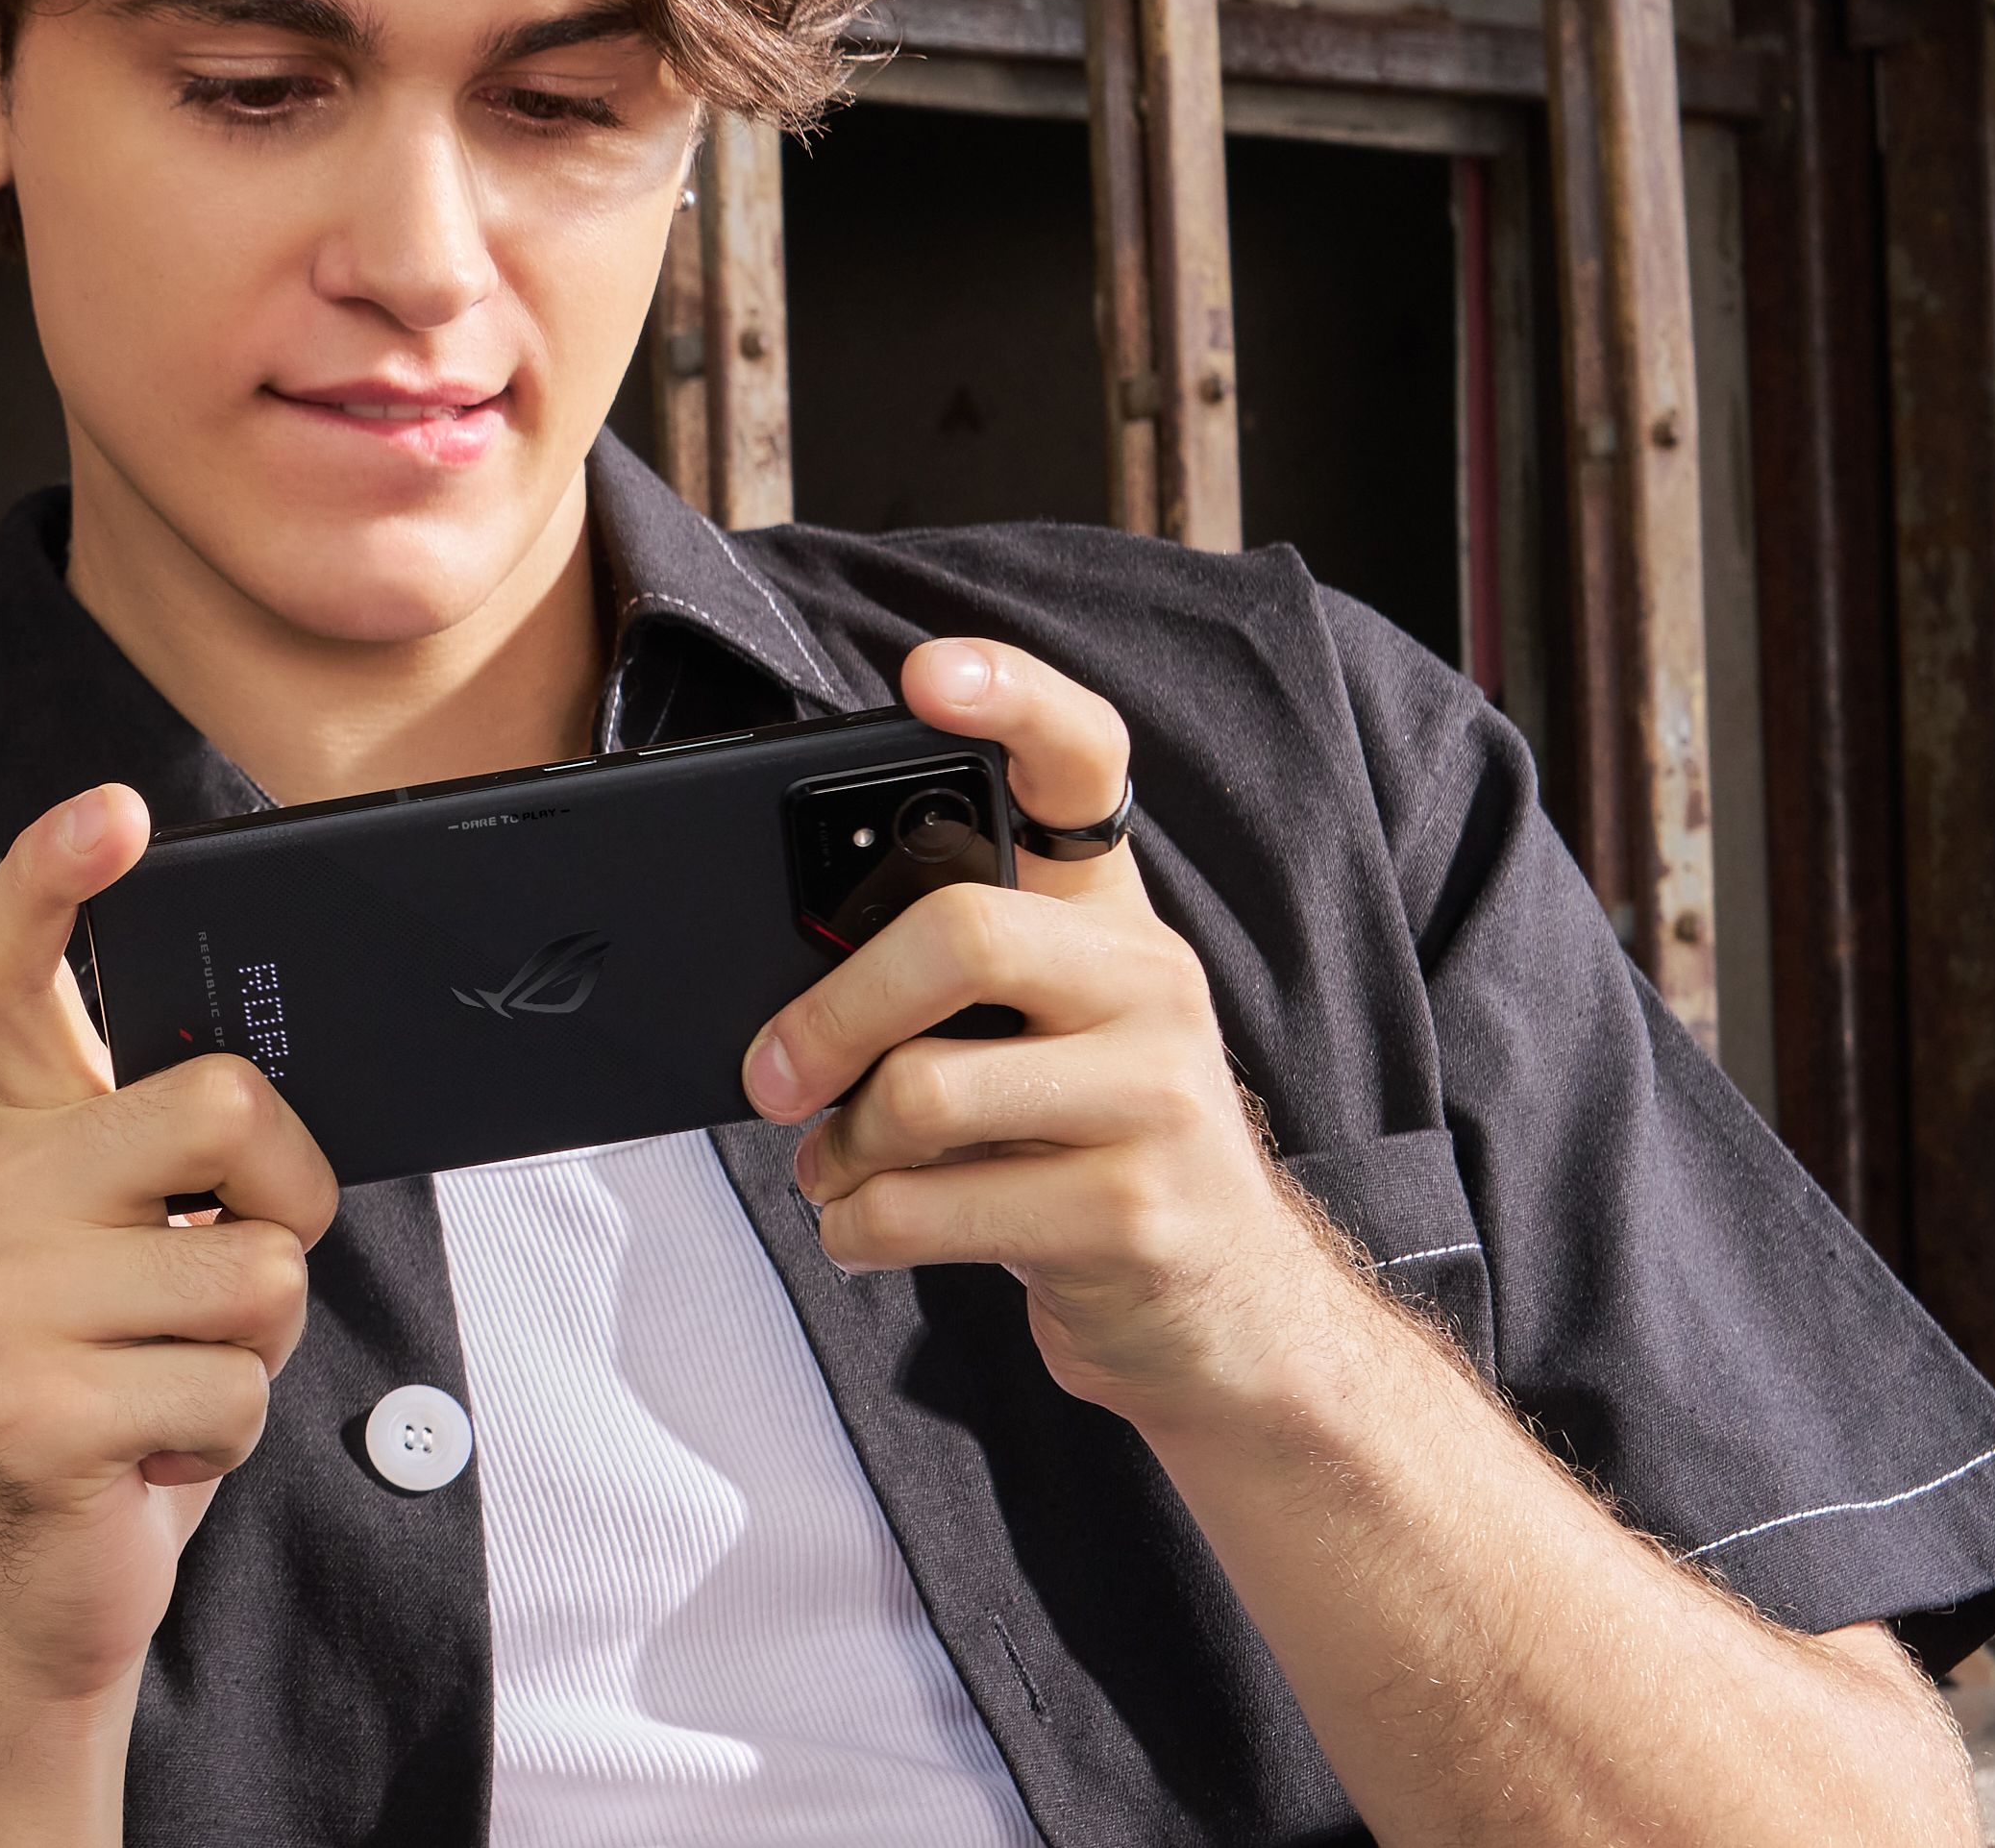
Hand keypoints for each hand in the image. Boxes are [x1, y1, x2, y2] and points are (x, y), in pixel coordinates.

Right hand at [0, 785, 335, 1748]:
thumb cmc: (119, 1397)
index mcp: (26, 1141)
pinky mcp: (34, 1405)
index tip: (114, 814)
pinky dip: (228, 1435)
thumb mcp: (145, 1254)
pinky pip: (231, 1388)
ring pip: (257, 1271)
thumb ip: (187, 1165)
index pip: (11, 975)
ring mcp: (2, 1299)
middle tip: (234, 1268)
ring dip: (258, 1352)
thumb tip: (284, 1108)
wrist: (28, 1584)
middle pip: (222, 1105)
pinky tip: (152, 1452)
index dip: (55, 879)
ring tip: (175, 1383)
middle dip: (290, 1199)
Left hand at [745, 638, 1346, 1428]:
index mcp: (1115, 921)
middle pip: (956, 932)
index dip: (1013, 700)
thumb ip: (945, 981)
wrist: (1225, 1322)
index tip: (927, 672)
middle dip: (828, 1014)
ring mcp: (1160, 1098)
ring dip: (840, 1149)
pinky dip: (859, 1226)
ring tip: (840, 1170)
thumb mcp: (1039, 1043)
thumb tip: (780, 973)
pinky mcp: (1135, 1215)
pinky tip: (872, 1227)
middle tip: (769, 1075)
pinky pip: (927, 1206)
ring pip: (923, 1090)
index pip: (1086, 766)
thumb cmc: (1085, 1155)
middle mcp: (1154, 983)